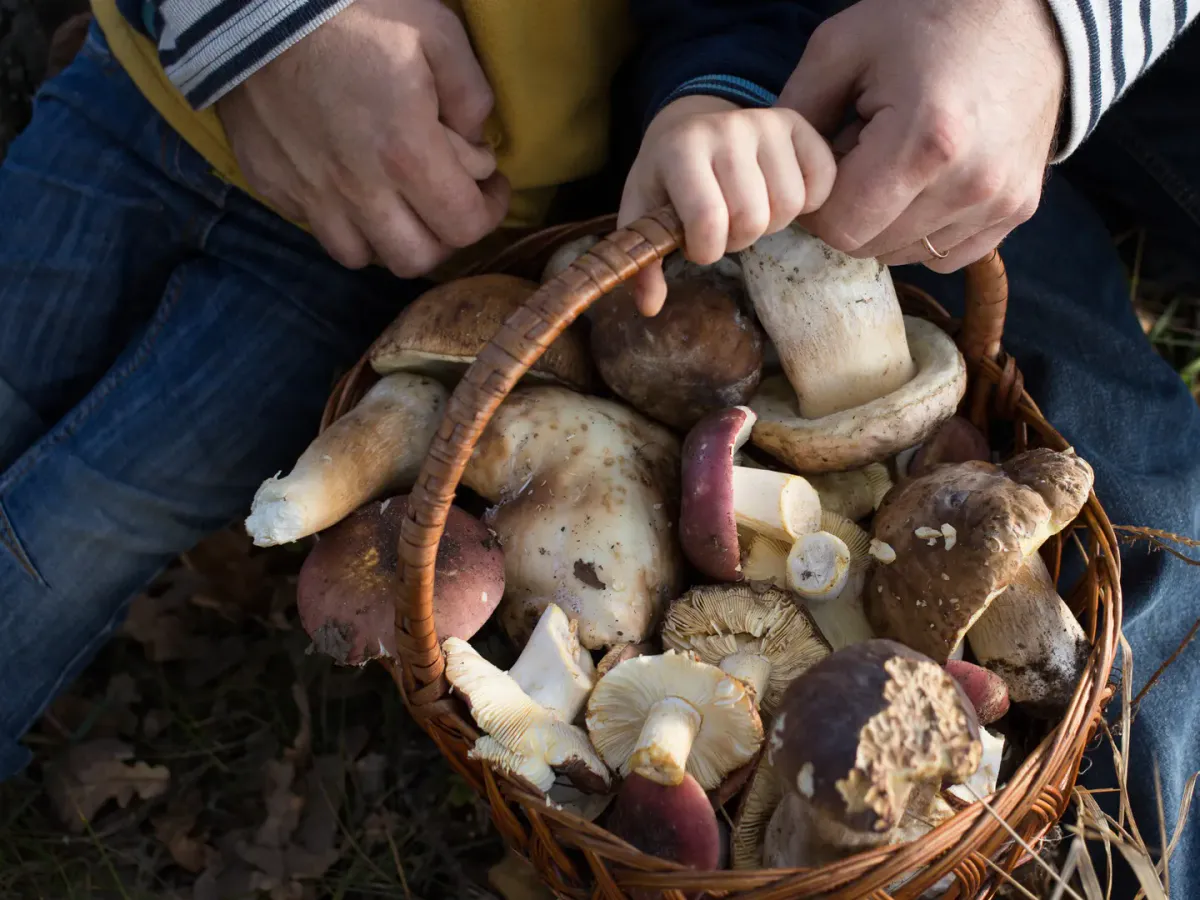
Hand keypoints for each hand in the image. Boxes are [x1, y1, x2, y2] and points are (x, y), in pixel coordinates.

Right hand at [216, 0, 509, 276]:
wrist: (251, 2)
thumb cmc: (351, 9)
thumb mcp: (434, 31)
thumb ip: (470, 94)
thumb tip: (478, 142)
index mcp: (406, 156)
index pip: (464, 227)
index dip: (489, 212)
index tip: (490, 188)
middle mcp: (358, 191)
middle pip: (415, 259)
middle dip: (443, 235)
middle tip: (447, 198)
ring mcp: (309, 193)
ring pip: (362, 257)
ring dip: (389, 237)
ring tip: (398, 201)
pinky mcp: (271, 184)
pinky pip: (314, 227)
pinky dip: (340, 220)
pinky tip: (348, 184)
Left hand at [617, 95, 835, 314]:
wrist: (689, 125)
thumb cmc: (666, 177)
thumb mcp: (642, 213)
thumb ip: (644, 260)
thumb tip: (650, 307)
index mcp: (682, 149)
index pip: (708, 219)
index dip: (706, 250)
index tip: (696, 245)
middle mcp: (727, 128)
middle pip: (754, 218)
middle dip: (738, 239)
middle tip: (723, 229)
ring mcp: (766, 122)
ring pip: (790, 204)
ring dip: (771, 223)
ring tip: (747, 211)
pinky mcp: (798, 124)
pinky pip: (822, 180)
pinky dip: (807, 203)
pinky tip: (777, 198)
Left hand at [777, 0, 1065, 271]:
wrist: (1027, 8)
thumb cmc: (929, 18)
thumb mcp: (843, 46)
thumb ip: (796, 114)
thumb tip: (773, 174)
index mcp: (924, 143)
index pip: (840, 228)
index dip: (818, 206)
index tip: (826, 166)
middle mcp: (969, 184)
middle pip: (870, 247)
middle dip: (851, 210)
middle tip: (861, 155)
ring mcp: (1000, 201)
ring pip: (905, 254)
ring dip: (886, 221)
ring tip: (897, 159)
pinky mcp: (1018, 208)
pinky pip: (946, 253)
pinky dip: (925, 230)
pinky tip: (927, 181)